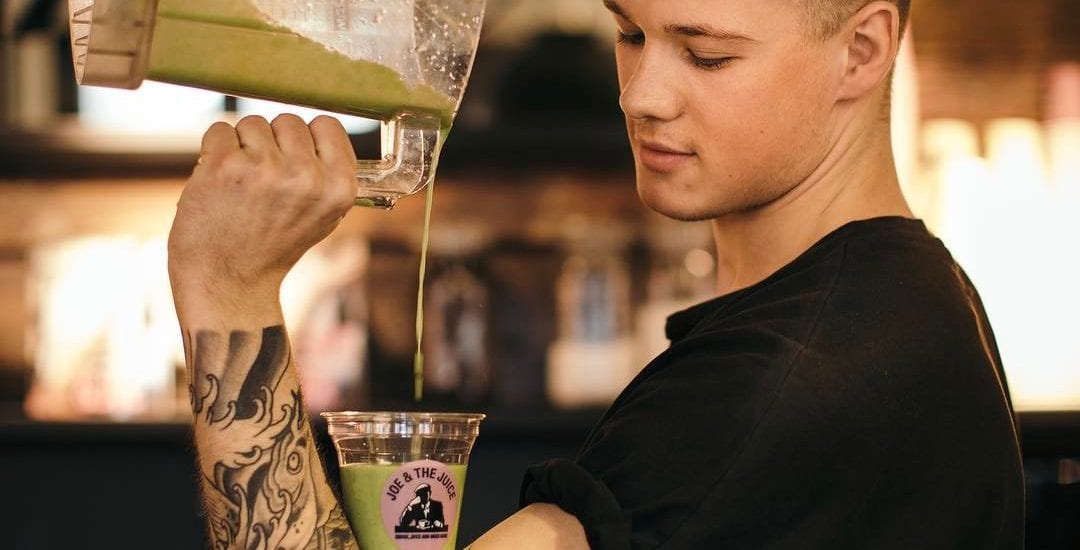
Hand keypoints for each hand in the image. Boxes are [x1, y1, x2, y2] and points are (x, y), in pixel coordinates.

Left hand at [168, 114, 356, 309]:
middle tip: (263, 181)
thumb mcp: (322, 218)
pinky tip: (220, 182)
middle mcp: (307, 177)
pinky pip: (220, 130)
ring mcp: (266, 170)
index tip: (293, 159)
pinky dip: (214, 151)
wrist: (229, 281)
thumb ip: (328, 175)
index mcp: (338, 188)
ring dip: (242, 147)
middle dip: (273, 142)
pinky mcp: (225, 166)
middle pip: (289, 121)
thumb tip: (320, 131)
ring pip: (253, 123)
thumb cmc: (273, 246)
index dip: (307, 138)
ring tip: (241, 185)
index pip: (328, 126)